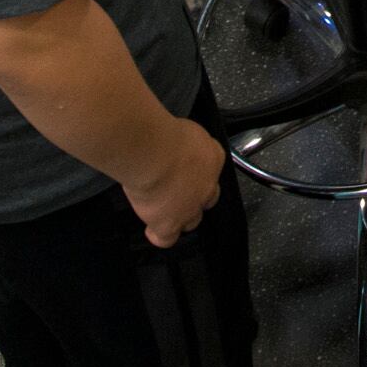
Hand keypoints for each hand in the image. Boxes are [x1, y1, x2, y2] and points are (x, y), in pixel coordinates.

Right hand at [123, 116, 225, 247]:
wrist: (154, 152)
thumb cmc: (165, 133)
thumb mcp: (184, 128)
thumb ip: (185, 139)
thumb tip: (173, 139)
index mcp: (213, 158)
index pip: (212, 169)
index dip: (198, 172)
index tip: (186, 169)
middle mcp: (207, 186)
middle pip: (207, 199)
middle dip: (195, 197)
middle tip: (177, 191)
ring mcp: (189, 208)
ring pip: (191, 221)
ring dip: (181, 216)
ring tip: (165, 210)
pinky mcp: (169, 223)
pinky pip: (167, 238)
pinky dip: (160, 235)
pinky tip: (152, 229)